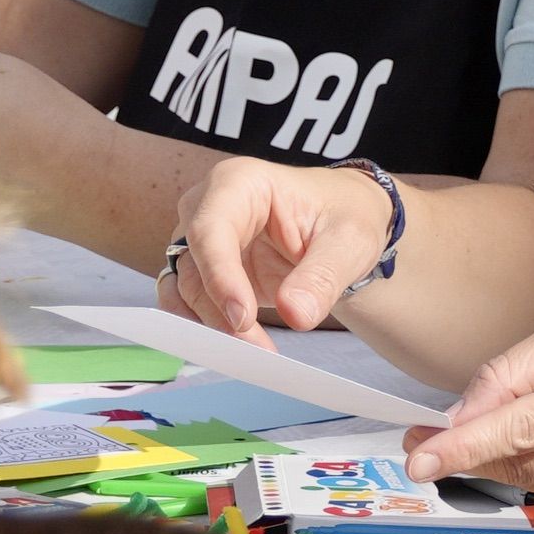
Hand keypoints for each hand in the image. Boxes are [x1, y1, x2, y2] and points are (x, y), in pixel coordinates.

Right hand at [166, 156, 400, 335]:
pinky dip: (208, 327)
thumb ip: (322, 276)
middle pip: (192, 262)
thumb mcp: (348, 241)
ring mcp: (202, 240)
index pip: (211, 228)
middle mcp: (209, 207)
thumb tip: (295, 315)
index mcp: (240, 182)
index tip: (242, 318)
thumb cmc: (343, 218)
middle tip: (256, 348)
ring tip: (257, 351)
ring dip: (214, 326)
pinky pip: (189, 302)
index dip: (219, 275)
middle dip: (218, 310)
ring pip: (186, 289)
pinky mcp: (205, 270)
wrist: (340, 229)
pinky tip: (240, 346)